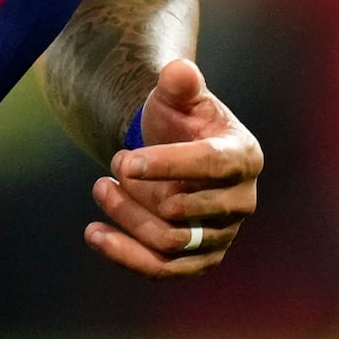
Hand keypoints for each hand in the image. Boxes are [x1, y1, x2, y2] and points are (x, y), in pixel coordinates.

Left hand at [84, 57, 260, 277]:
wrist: (179, 152)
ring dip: (127, 218)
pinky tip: (94, 233)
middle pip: (185, 209)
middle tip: (113, 164)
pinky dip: (126, 255)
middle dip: (139, 190)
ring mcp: (223, 234)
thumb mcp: (179, 95)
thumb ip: (180, 82)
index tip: (126, 160)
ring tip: (100, 187)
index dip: (168, 164)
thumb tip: (179, 69)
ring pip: (170, 241)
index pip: (211, 164)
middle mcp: (241, 201)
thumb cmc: (182, 119)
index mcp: (243, 156)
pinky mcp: (201, 260)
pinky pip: (164, 268)